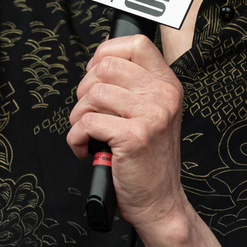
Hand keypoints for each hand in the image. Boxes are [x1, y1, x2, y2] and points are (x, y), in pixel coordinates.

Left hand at [67, 35, 188, 232]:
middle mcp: (164, 96)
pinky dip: (77, 137)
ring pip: (92, 93)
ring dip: (78, 116)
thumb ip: (134, 85)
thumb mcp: (153, 114)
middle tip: (89, 112)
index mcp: (168, 86)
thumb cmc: (148, 160)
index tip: (96, 73)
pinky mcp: (134, 137)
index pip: (136, 44)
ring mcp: (151, 116)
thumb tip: (102, 56)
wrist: (160, 202)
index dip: (106, 52)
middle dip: (84, 90)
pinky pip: (87, 122)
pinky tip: (87, 148)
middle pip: (106, 67)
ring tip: (88, 133)